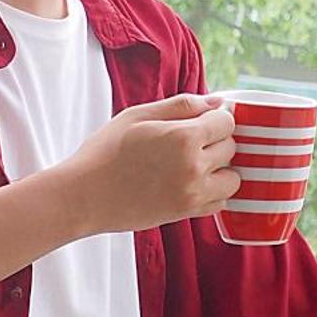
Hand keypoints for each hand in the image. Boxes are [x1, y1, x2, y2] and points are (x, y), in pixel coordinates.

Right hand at [59, 93, 239, 234]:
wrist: (83, 196)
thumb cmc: (105, 151)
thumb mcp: (138, 115)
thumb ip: (181, 106)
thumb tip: (217, 102)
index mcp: (183, 137)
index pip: (227, 122)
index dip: (216, 117)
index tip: (202, 120)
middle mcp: (194, 167)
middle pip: (231, 148)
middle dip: (217, 140)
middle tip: (191, 140)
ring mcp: (192, 194)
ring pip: (233, 179)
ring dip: (221, 169)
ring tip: (196, 163)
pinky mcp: (186, 213)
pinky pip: (219, 203)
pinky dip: (213, 192)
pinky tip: (191, 182)